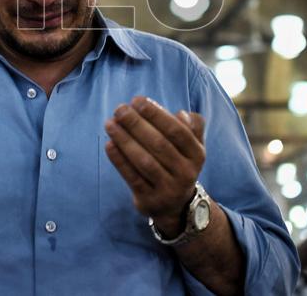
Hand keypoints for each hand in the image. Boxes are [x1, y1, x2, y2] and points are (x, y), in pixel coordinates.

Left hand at [104, 96, 205, 235]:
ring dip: (125, 140)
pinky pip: (133, 178)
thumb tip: (180, 114)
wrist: (176, 206)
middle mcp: (186, 173)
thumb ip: (192, 126)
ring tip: (110, 124)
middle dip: (136, 124)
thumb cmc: (178, 163)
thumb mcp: (192, 146)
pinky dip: (120, 161)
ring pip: (144, 161)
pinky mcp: (150, 201)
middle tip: (119, 109)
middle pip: (158, 144)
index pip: (176, 131)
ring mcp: (169, 189)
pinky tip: (109, 144)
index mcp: (197, 154)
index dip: (156, 114)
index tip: (137, 100)